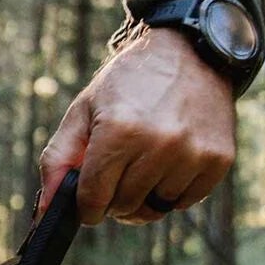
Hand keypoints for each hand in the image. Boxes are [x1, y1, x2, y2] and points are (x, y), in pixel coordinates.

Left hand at [37, 25, 235, 225]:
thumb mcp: (82, 112)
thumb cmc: (127, 85)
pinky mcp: (219, 159)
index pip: (93, 198)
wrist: (188, 52)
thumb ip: (57, 160)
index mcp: (119, 131)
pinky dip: (173, 191)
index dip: (85, 207)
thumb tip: (46, 211)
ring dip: (145, 193)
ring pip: (155, 208)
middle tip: (117, 171)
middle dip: (113, 197)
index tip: (87, 202)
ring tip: (144, 161)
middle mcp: (159, 143)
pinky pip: (186, 202)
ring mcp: (193, 153)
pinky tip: (169, 162)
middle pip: (124, 206)